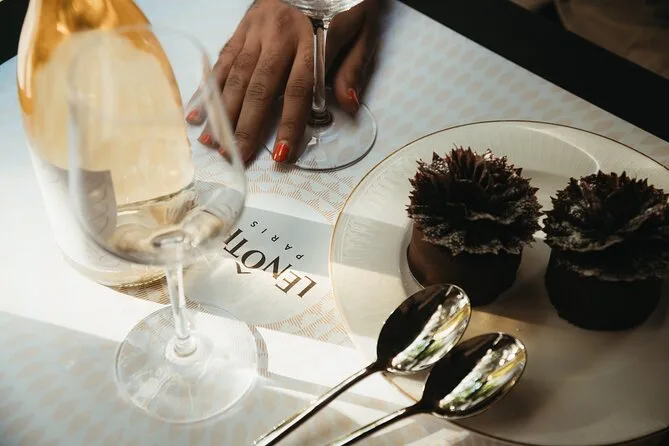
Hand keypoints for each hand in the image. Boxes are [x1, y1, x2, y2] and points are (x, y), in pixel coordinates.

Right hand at [191, 0, 381, 163]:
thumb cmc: (344, 1)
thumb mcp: (362, 31)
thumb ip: (351, 68)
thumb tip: (347, 105)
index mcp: (311, 39)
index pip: (298, 90)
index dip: (289, 124)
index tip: (282, 154)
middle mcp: (278, 36)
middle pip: (259, 88)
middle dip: (246, 126)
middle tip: (235, 156)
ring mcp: (255, 30)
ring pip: (235, 76)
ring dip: (222, 111)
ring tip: (212, 142)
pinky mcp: (242, 27)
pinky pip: (222, 60)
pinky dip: (208, 87)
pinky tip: (196, 111)